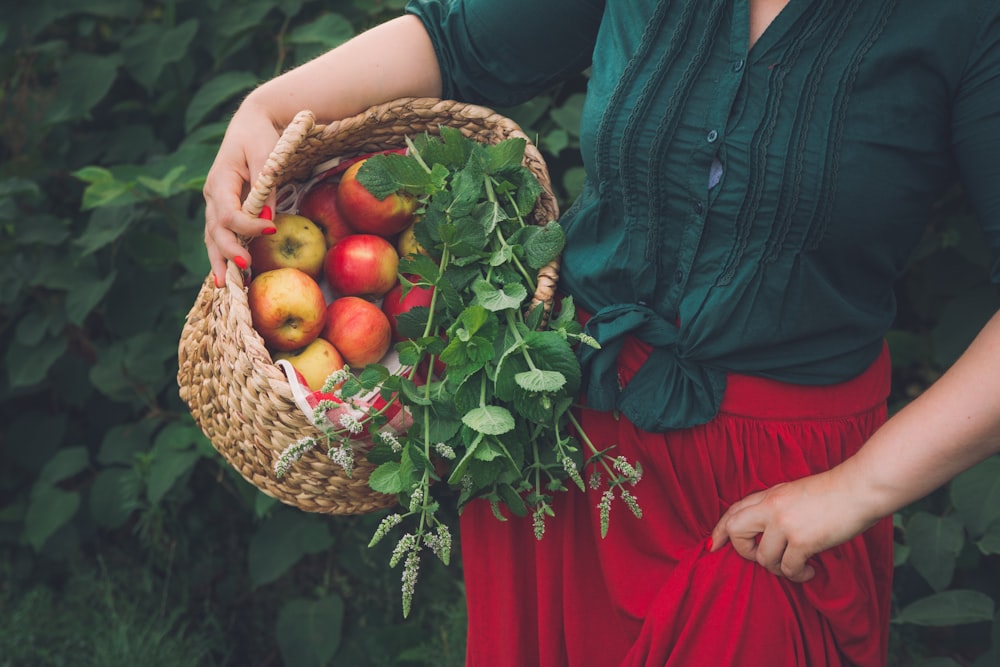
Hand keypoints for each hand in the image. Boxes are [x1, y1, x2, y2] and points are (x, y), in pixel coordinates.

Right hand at [203, 100, 281, 285]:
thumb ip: (265, 186)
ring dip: (218, 261)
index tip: (271, 230)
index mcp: (220, 181)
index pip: (228, 212)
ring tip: (225, 286)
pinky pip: (219, 235)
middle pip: (214, 230)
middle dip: (228, 251)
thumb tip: (267, 218)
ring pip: (212, 237)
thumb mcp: (266, 155)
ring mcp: (215, 204)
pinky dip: (222, 255)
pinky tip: (226, 276)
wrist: (252, 123)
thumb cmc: (261, 136)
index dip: (247, 225)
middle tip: (244, 269)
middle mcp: (213, 195)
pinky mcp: (223, 209)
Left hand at [709, 470, 879, 582]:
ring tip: (796, 567)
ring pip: (763, 558)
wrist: (860, 488)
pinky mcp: (802, 540)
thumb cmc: (834, 492)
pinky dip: (798, 576)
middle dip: (742, 551)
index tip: (714, 545)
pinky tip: (810, 572)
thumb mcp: (795, 492)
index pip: (734, 511)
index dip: (720, 530)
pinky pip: (788, 568)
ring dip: (779, 569)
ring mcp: (785, 523)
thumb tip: (765, 528)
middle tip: (760, 557)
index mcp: (769, 495)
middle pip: (736, 531)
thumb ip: (776, 506)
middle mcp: (771, 508)